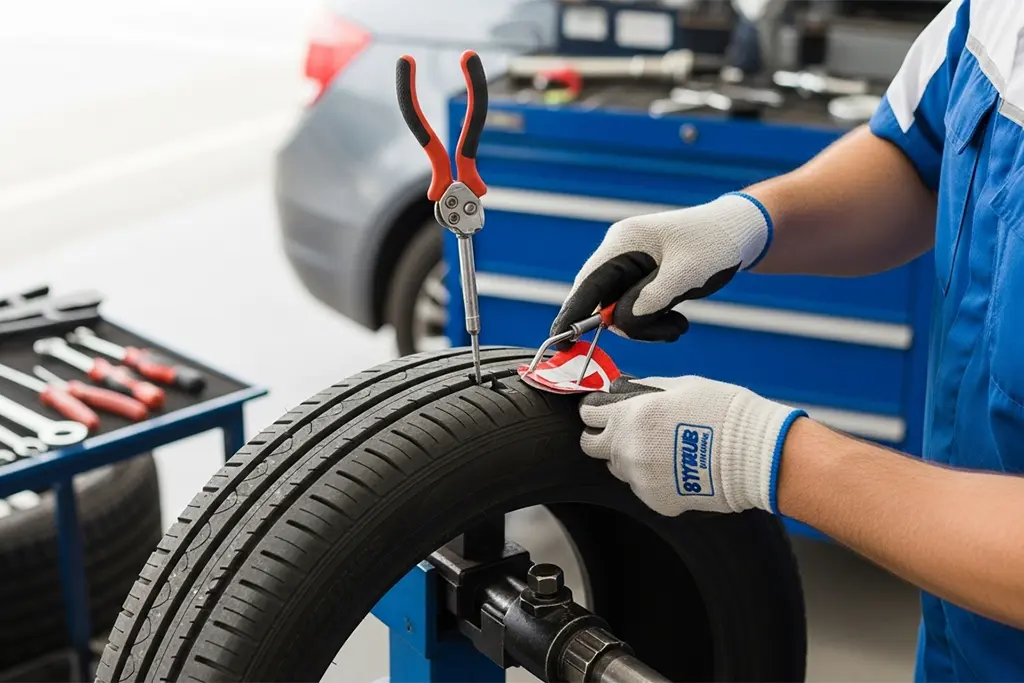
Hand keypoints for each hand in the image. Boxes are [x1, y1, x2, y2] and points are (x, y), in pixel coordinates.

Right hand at [550, 193, 770, 346]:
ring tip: (679, 324)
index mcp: (623, 243)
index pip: (587, 285)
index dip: (571, 317)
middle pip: (602, 303)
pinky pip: (634, 311)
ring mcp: (630, 267)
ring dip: (647, 327)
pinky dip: (653, 322)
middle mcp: (620, 254)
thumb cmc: (715, 245)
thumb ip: (650, 300)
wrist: (739, 233)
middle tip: (667, 331)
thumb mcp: (686, 275)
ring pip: (620, 312)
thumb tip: (618, 323)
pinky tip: (678, 319)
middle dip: (630, 325)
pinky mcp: (642, 280)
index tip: (561, 344)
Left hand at [579, 375, 804, 515]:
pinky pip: (642, 487)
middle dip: (603, 437)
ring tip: (662, 449)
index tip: (602, 411)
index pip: (588, 416)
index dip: (595, 411)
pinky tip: (676, 467)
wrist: (754, 453)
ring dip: (630, 458)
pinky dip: (652, 478)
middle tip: (626, 432)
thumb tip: (623, 390)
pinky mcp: (656, 500)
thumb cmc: (723, 413)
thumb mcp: (680, 385)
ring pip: (618, 468)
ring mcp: (640, 479)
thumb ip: (644, 389)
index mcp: (630, 416)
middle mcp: (628, 449)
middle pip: (593, 446)